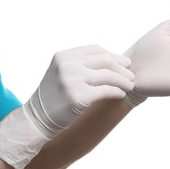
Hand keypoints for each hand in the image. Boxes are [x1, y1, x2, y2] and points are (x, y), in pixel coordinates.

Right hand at [0, 45, 133, 168]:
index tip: (124, 63)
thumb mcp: (62, 72)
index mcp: (63, 55)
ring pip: (108, 75)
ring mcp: (71, 80)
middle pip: (105, 60)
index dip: (113, 56)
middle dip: (122, 68)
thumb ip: (81, 64)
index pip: (96, 50)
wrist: (38, 118)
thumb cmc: (54, 96)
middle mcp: (66, 65)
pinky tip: (121, 94)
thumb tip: (114, 61)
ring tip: (130, 85)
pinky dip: (117, 92)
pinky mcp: (78, 97)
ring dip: (123, 80)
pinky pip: (106, 91)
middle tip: (132, 76)